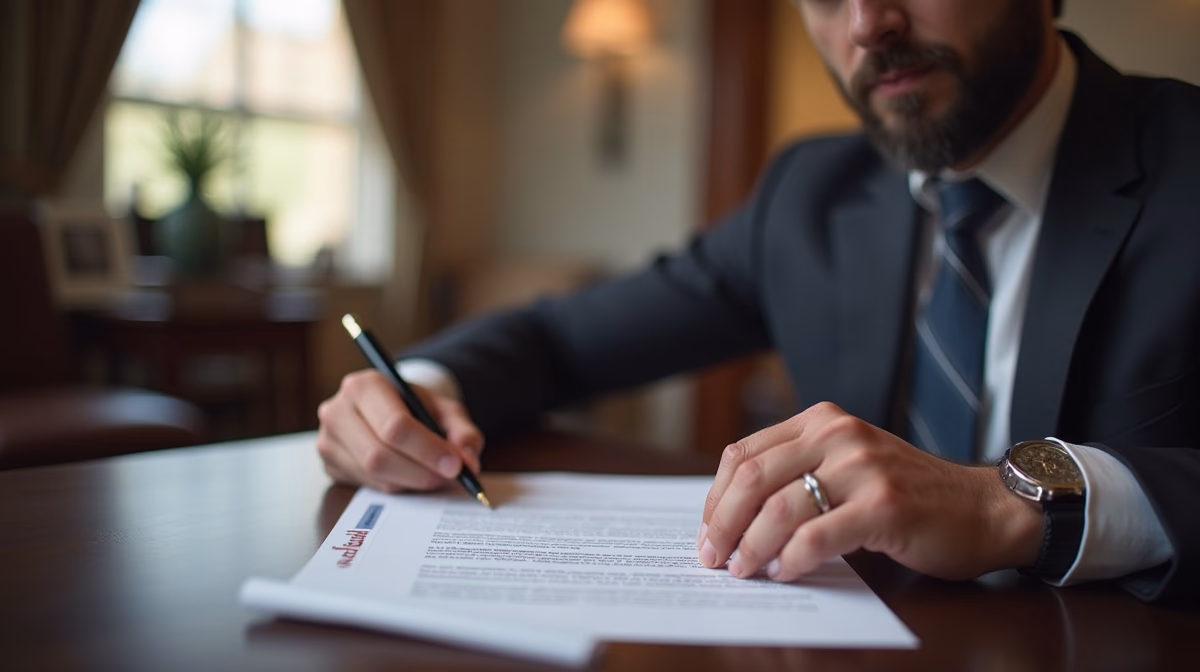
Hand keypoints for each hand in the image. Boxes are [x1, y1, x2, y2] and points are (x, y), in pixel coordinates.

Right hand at [316, 369, 483, 491]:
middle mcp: (338, 410)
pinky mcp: (330, 464)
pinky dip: (397, 486)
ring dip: (411, 482)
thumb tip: (468, 461)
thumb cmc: (417, 407)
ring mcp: (329, 439)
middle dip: (421, 472)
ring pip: (374, 475)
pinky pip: (367, 485)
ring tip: (435, 476)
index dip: (428, 450)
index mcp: (364, 385)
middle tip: (449, 477)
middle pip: (379, 455)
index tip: (455, 465)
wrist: (390, 408)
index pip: (395, 425)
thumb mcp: (445, 409)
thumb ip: (462, 431)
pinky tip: (412, 476)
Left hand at [697, 402, 1042, 581]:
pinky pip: (816, 537)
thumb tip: (732, 517)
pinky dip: (791, 561)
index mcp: (821, 422)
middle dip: (722, 524)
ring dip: (751, 548)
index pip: (744, 454)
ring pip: (779, 510)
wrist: (982, 508)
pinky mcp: (884, 506)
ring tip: (744, 571)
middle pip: (752, 480)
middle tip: (713, 558)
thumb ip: (798, 474)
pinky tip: (785, 573)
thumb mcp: (848, 464)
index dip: (715, 498)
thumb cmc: (909, 494)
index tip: (707, 531)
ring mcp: (862, 468)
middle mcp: (838, 435)